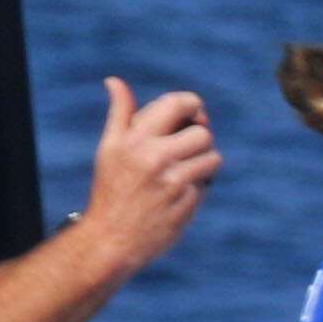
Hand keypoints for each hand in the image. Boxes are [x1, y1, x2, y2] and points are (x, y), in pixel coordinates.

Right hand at [80, 78, 220, 266]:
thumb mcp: (109, 148)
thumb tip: (115, 81)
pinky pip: (208, 185)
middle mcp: (154, 157)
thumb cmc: (111, 189)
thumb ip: (120, 114)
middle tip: (185, 151)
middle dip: (199, 139)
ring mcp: (172, 181)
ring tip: (182, 173)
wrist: (111, 239)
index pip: (179, 103)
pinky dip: (198, 188)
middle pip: (203, 132)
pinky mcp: (187, 203)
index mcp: (135, 138)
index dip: (193, 106)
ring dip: (203, 164)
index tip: (193, 116)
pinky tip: (177, 196)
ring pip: (213, 158)